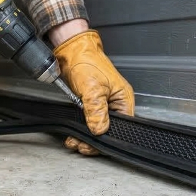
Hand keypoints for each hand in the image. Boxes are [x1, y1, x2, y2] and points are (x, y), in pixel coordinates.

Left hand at [53, 30, 134, 155]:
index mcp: (123, 99)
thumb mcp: (92, 88)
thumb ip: (96, 110)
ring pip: (98, 127)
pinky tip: (73, 134)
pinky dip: (81, 129)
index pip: (121, 127)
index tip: (92, 145)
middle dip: (94, 140)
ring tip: (75, 142)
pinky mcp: (91, 103)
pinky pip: (89, 121)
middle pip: (109, 130)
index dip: (107, 138)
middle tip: (81, 145)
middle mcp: (115, 103)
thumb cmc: (87, 61)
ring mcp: (103, 104)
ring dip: (85, 136)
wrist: (72, 50)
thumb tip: (99, 129)